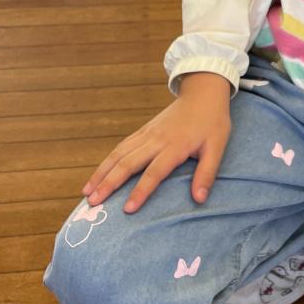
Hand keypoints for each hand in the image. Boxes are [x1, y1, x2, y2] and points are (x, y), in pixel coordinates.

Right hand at [82, 72, 231, 213]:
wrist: (202, 94)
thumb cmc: (212, 123)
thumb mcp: (217, 147)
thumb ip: (207, 173)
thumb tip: (199, 199)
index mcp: (175, 146)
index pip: (154, 172)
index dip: (140, 191)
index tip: (127, 209)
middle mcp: (156, 140)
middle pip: (127, 163)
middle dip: (108, 184)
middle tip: (92, 204)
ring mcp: (146, 134)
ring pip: (118, 154)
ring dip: (101, 173)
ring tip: (86, 192)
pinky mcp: (142, 131)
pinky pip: (120, 147)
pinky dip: (106, 161)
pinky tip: (97, 174)